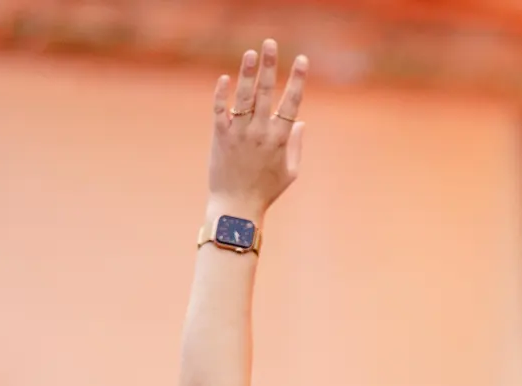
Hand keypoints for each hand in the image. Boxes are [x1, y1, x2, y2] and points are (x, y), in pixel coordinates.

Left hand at [208, 40, 307, 215]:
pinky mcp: (220, 137)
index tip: (301, 59)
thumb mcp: (290, 171)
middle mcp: (260, 133)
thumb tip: (299, 121)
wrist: (236, 206)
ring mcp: (239, 134)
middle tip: (269, 43)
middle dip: (269, 66)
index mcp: (280, 140)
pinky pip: (220, 110)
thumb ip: (296, 145)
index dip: (296, 80)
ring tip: (250, 53)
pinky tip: (225, 78)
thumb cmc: (266, 191)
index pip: (291, 103)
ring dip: (247, 74)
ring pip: (244, 97)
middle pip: (266, 93)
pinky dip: (221, 94)